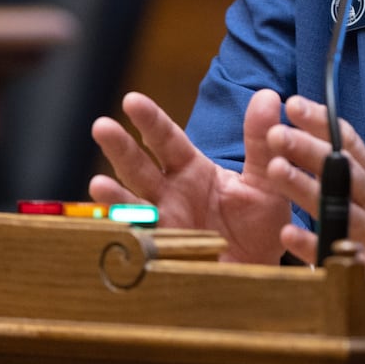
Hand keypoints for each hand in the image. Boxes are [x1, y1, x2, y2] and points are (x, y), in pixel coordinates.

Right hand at [89, 89, 290, 264]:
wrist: (262, 268)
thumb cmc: (260, 221)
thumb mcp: (266, 178)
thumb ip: (261, 140)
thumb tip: (268, 95)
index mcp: (191, 170)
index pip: (166, 139)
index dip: (150, 121)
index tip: (132, 100)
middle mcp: (170, 194)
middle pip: (140, 167)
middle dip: (120, 148)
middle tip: (101, 127)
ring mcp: (165, 224)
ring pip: (134, 206)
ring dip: (114, 197)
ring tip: (97, 185)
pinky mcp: (166, 255)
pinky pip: (142, 244)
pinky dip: (127, 239)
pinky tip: (112, 231)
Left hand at [266, 94, 364, 330]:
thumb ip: (344, 160)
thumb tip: (313, 121)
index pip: (347, 143)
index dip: (322, 122)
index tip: (293, 104)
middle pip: (341, 169)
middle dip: (308, 149)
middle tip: (276, 133)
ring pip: (336, 206)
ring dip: (306, 187)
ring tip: (274, 169)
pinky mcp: (364, 266)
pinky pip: (335, 253)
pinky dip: (311, 244)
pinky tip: (287, 233)